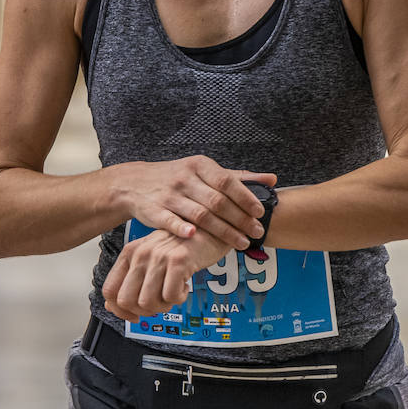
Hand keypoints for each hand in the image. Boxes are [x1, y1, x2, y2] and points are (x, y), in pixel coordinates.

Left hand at [102, 228, 230, 318]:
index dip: (120, 310)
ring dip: (163, 306)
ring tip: (174, 294)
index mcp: (130, 252)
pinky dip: (179, 298)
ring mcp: (159, 256)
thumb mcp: (151, 258)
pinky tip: (185, 287)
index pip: (110, 290)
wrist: (209, 227)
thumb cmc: (181, 246)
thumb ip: (131, 280)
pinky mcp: (179, 261)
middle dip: (143, 311)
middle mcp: (141, 253)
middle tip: (159, 305)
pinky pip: (171, 297)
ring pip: (147, 302)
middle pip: (126, 301)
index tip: (135, 315)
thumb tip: (111, 306)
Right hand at [114, 155, 275, 251]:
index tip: (260, 213)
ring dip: (222, 231)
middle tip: (256, 233)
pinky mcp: (154, 210)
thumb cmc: (179, 178)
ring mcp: (169, 194)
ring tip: (241, 243)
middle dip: (240, 219)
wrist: (135, 182)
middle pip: (217, 201)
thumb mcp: (205, 171)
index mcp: (200, 165)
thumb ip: (238, 177)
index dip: (245, 198)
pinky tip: (195, 237)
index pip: (227, 181)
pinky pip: (170, 220)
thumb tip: (272, 179)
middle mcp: (185, 178)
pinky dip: (182, 228)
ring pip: (199, 214)